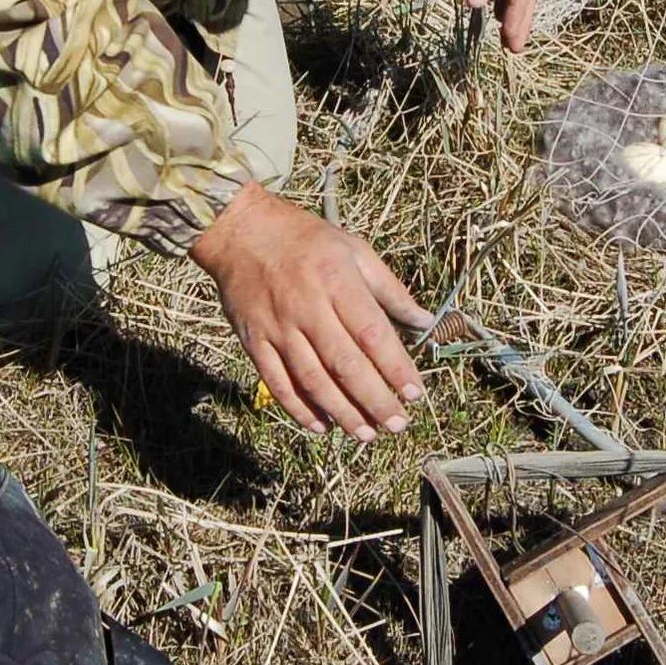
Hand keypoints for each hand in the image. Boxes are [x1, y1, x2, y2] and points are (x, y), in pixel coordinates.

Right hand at [189, 183, 433, 440]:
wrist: (240, 231)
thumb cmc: (305, 239)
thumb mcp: (354, 249)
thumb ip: (390, 289)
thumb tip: (425, 321)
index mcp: (337, 281)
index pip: (372, 334)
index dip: (395, 368)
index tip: (415, 393)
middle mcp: (307, 308)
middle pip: (345, 364)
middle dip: (374, 400)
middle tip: (397, 425)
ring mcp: (278, 328)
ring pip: (312, 380)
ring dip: (342, 412)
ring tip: (366, 433)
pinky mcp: (254, 341)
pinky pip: (277, 382)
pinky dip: (299, 409)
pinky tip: (322, 426)